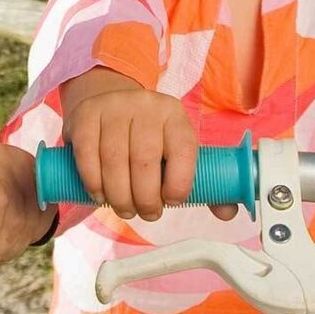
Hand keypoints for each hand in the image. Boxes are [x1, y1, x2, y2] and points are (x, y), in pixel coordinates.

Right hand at [60, 86, 240, 223]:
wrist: (109, 98)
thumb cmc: (149, 136)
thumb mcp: (177, 149)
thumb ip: (203, 182)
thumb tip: (228, 212)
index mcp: (175, 116)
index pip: (183, 150)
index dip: (179, 183)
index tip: (171, 202)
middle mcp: (146, 106)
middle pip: (145, 160)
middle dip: (145, 198)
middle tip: (145, 214)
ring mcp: (113, 108)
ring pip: (114, 160)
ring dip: (118, 196)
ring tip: (124, 209)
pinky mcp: (86, 115)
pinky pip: (88, 154)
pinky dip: (93, 182)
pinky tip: (100, 195)